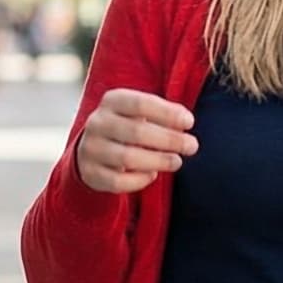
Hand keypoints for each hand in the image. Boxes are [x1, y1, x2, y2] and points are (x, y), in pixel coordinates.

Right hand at [75, 89, 198, 194]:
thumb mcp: (139, 111)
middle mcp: (97, 123)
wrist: (92, 147)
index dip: (167, 113)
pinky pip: (118, 181)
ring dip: (158, 161)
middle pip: (136, 132)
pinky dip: (139, 180)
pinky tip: (152, 175)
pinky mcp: (90, 173)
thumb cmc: (128, 125)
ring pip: (127, 158)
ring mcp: (91, 149)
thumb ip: (161, 113)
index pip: (140, 103)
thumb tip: (186, 121)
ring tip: (177, 161)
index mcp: (112, 101)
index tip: (190, 122)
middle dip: (169, 139)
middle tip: (192, 146)